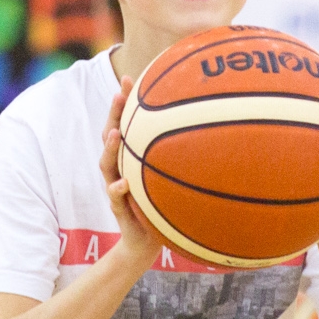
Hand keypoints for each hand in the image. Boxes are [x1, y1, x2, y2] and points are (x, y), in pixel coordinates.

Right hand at [98, 77, 166, 260]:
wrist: (147, 241)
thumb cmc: (163, 204)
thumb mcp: (174, 178)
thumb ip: (182, 157)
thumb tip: (212, 128)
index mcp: (131, 157)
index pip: (125, 123)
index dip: (124, 101)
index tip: (130, 77)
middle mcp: (120, 167)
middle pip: (110, 136)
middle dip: (114, 115)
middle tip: (120, 96)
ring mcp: (115, 186)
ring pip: (107, 164)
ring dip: (110, 148)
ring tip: (115, 133)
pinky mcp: (119, 208)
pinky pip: (115, 198)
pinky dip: (118, 190)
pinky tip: (123, 183)